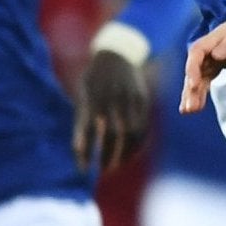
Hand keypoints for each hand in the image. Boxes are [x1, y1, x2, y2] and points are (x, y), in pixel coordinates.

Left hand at [71, 51, 149, 167]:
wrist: (117, 55)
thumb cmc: (94, 79)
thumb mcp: (84, 94)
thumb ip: (84, 118)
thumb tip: (82, 150)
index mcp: (93, 98)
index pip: (87, 131)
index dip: (85, 152)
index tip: (83, 169)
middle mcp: (112, 99)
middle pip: (111, 135)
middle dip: (107, 156)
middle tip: (102, 170)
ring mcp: (130, 100)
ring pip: (130, 133)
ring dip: (124, 153)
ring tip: (117, 165)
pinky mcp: (143, 100)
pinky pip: (143, 127)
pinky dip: (138, 144)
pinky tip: (131, 154)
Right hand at [182, 0, 225, 110]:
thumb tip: (217, 56)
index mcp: (221, 34)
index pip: (198, 51)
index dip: (192, 69)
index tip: (193, 85)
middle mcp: (217, 43)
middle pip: (197, 65)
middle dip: (191, 86)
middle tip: (189, 108)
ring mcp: (223, 52)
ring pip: (202, 72)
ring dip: (194, 90)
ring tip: (189, 111)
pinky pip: (211, 75)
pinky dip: (204, 87)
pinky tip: (199, 100)